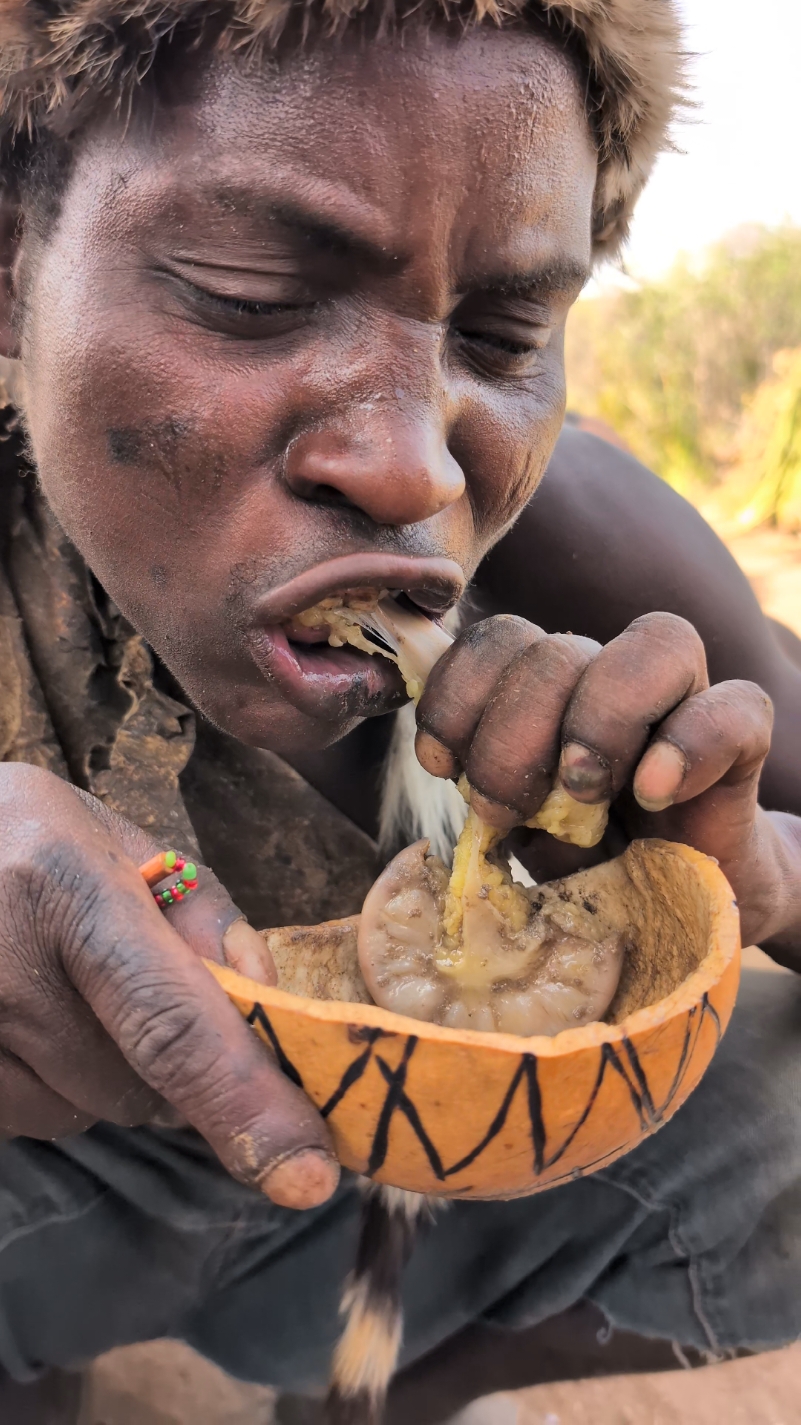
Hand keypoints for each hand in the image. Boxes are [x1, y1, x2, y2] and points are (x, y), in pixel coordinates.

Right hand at [0, 764, 338, 1207]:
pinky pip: (28, 1120)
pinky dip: (46, 1086)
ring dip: (99, 1075)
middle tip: (136, 992)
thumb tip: (269, 1008)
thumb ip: (204, 918)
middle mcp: (4, 965)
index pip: (170, 1020)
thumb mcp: (121, 844)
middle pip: (133, 1086)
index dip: (242, 1102)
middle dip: (168, 1064)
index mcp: (67, 886)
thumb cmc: (28, 837)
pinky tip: (21, 1016)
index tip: (307, 1175)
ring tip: (60, 988)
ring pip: (80, 1113)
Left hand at [415, 611, 794, 951]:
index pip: (499, 639)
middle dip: (511, 737)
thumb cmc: (589, 864)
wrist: (683, 912)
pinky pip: (737, 707)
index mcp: (548, 689)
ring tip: (581, 793)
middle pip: (556, 649)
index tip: (439, 763)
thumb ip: (483, 786)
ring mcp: (684, 701)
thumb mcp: (519, 831)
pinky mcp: (743, 742)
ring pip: (656, 642)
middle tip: (505, 810)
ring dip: (599, 720)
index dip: (458, 692)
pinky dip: (690, 744)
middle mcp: (611, 678)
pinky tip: (653, 794)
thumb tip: (437, 759)